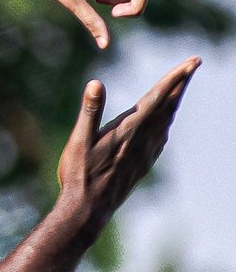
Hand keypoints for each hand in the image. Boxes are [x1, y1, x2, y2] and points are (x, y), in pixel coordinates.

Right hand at [58, 58, 199, 223]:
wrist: (89, 209)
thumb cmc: (79, 175)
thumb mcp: (78, 141)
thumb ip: (90, 111)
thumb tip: (96, 83)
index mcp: (129, 129)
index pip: (158, 97)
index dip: (176, 77)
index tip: (193, 62)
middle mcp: (143, 139)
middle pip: (168, 105)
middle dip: (181, 83)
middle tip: (194, 64)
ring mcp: (146, 152)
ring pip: (167, 120)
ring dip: (175, 100)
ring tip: (180, 87)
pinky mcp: (144, 163)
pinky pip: (162, 136)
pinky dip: (167, 121)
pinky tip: (165, 123)